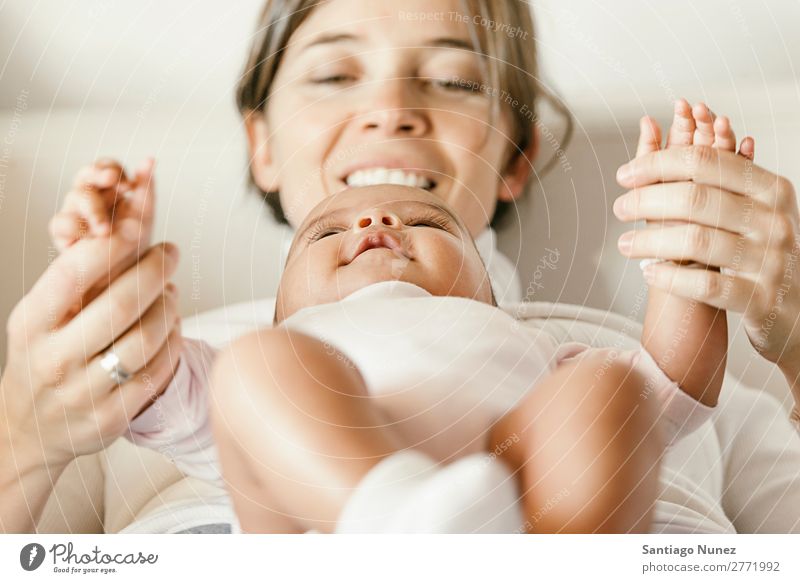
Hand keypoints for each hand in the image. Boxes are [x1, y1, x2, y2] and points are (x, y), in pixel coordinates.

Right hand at [1, 234, 180, 472]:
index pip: (71, 277)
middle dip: (153, 271)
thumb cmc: (41, 359)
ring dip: (168, 307)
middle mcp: (54, 360)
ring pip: (145, 338)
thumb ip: (69, 284)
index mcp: (31, 326)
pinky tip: (172, 326)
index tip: (136, 227)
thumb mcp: (38, 320)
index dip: (109, 248)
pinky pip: (156, 370)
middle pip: (119, 306)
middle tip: (170, 252)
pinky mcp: (112, 417)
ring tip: (171, 292)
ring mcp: (83, 393)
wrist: (28, 431)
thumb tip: (116, 235)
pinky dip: (172, 341)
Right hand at [49, 158, 154, 252]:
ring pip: (75, 196)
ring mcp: (74, 214)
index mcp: (111, 191)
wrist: (123, 277)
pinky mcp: (63, 234)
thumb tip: (151, 158)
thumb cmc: (132, 243)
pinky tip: (89, 237)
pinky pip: (61, 222)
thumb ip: (146, 188)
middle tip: (113, 180)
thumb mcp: (144, 216)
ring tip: (106, 229)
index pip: (106, 168)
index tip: (128, 183)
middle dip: (99, 175)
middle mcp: (90, 198)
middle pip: (86, 175)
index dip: (113, 169)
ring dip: (93, 209)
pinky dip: (75, 227)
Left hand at [613, 105, 799, 367]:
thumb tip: (654, 132)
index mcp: (770, 189)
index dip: (658, 164)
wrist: (796, 308)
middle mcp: (774, 220)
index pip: (705, 162)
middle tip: (620, 208)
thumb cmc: (758, 252)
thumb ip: (711, 180)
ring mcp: (770, 260)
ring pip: (697, 241)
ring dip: (650, 241)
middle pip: (696, 199)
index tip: (626, 174)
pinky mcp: (759, 298)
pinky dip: (671, 277)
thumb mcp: (748, 210)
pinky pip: (706, 283)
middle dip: (647, 201)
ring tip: (625, 243)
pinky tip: (649, 273)